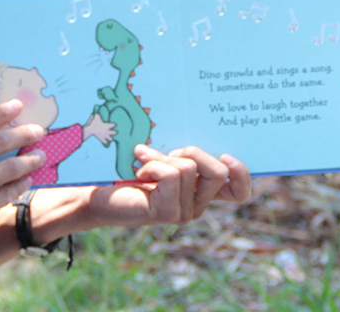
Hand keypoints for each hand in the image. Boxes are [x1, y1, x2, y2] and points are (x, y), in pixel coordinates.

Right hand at [82, 112, 115, 143]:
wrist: (90, 129)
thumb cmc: (94, 122)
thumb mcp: (96, 116)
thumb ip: (97, 114)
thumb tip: (97, 112)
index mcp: (107, 125)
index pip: (112, 125)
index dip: (113, 124)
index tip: (115, 124)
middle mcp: (107, 131)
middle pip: (113, 132)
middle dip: (115, 132)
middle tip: (116, 132)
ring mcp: (104, 135)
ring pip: (110, 138)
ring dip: (111, 139)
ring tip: (112, 139)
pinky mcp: (101, 138)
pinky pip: (104, 141)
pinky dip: (105, 142)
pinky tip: (106, 142)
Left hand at [86, 145, 250, 226]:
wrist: (96, 192)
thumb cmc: (127, 169)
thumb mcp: (162, 154)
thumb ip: (182, 150)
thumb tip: (196, 125)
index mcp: (202, 190)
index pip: (239, 192)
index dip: (242, 174)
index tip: (227, 154)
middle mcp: (198, 204)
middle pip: (219, 172)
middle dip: (193, 151)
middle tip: (170, 151)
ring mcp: (184, 212)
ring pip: (190, 169)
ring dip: (164, 157)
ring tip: (144, 161)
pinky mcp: (168, 213)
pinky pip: (172, 175)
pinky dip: (153, 164)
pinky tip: (138, 172)